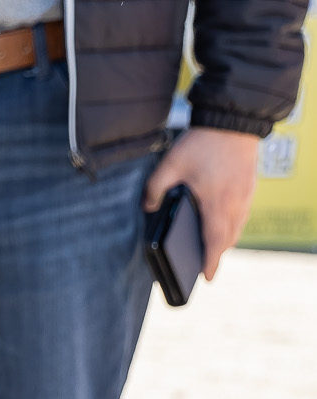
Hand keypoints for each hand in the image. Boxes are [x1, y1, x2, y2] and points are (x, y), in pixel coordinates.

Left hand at [145, 125, 260, 279]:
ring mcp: (246, 194)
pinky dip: (234, 223)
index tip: (208, 278)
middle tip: (206, 266)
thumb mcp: (170, 165)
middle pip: (229, 238)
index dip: (211, 262)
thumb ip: (155, 189)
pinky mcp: (249, 185)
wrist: (233, 120)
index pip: (215, 241)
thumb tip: (148, 207)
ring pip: (239, 225)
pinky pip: (243, 212)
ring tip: (213, 248)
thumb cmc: (203, 143)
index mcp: (217, 203)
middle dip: (218, 254)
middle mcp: (235, 202)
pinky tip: (223, 222)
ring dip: (227, 239)